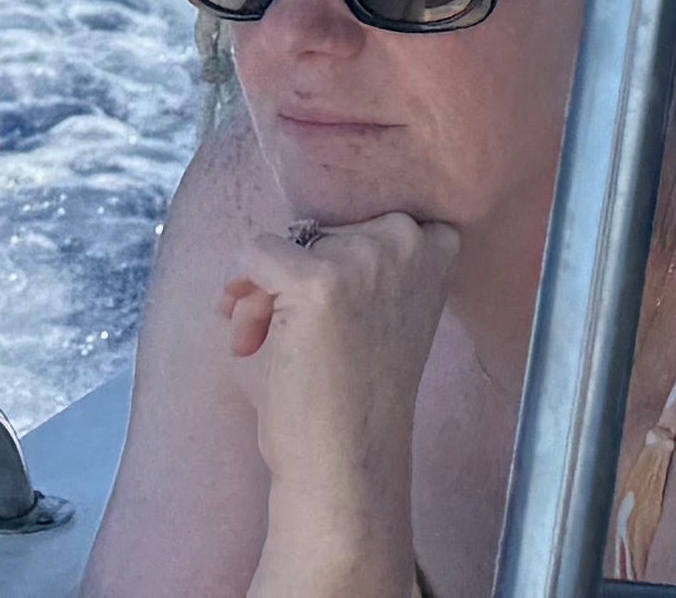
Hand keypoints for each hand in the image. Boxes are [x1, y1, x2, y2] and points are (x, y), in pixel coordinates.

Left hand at [220, 209, 458, 595]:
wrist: (345, 465)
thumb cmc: (355, 395)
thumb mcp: (388, 308)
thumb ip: (369, 259)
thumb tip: (291, 226)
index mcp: (437, 249)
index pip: (368, 211)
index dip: (337, 258)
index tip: (335, 309)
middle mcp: (409, 242)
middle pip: (321, 226)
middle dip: (298, 276)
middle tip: (300, 336)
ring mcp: (366, 259)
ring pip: (285, 242)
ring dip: (264, 293)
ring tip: (273, 347)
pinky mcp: (319, 281)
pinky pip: (252, 252)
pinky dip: (238, 293)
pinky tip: (251, 341)